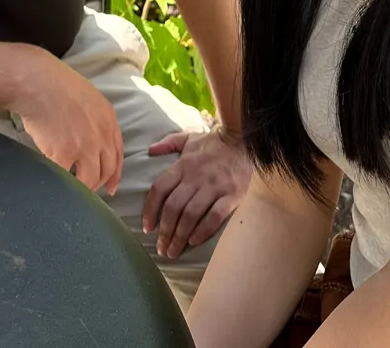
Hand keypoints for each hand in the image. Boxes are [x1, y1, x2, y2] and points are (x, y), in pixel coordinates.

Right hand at [11, 49, 123, 194]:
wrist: (37, 83)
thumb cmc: (55, 84)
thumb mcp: (88, 97)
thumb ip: (95, 119)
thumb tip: (89, 137)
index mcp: (109, 119)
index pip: (119, 153)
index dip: (115, 173)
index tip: (111, 186)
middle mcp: (102, 135)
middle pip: (108, 169)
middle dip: (100, 183)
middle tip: (90, 192)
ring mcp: (85, 146)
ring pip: (91, 179)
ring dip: (82, 187)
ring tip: (73, 189)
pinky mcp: (65, 154)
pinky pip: (67, 178)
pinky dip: (63, 184)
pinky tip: (57, 184)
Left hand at [143, 129, 250, 258]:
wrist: (243, 138)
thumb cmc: (213, 143)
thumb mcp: (188, 138)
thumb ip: (167, 143)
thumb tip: (149, 150)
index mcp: (182, 166)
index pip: (159, 189)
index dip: (150, 210)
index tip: (147, 228)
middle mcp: (195, 177)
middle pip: (173, 207)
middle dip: (164, 231)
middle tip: (161, 249)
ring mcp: (214, 186)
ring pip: (191, 215)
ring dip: (180, 236)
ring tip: (173, 251)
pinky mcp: (232, 194)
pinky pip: (215, 216)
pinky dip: (203, 231)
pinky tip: (194, 242)